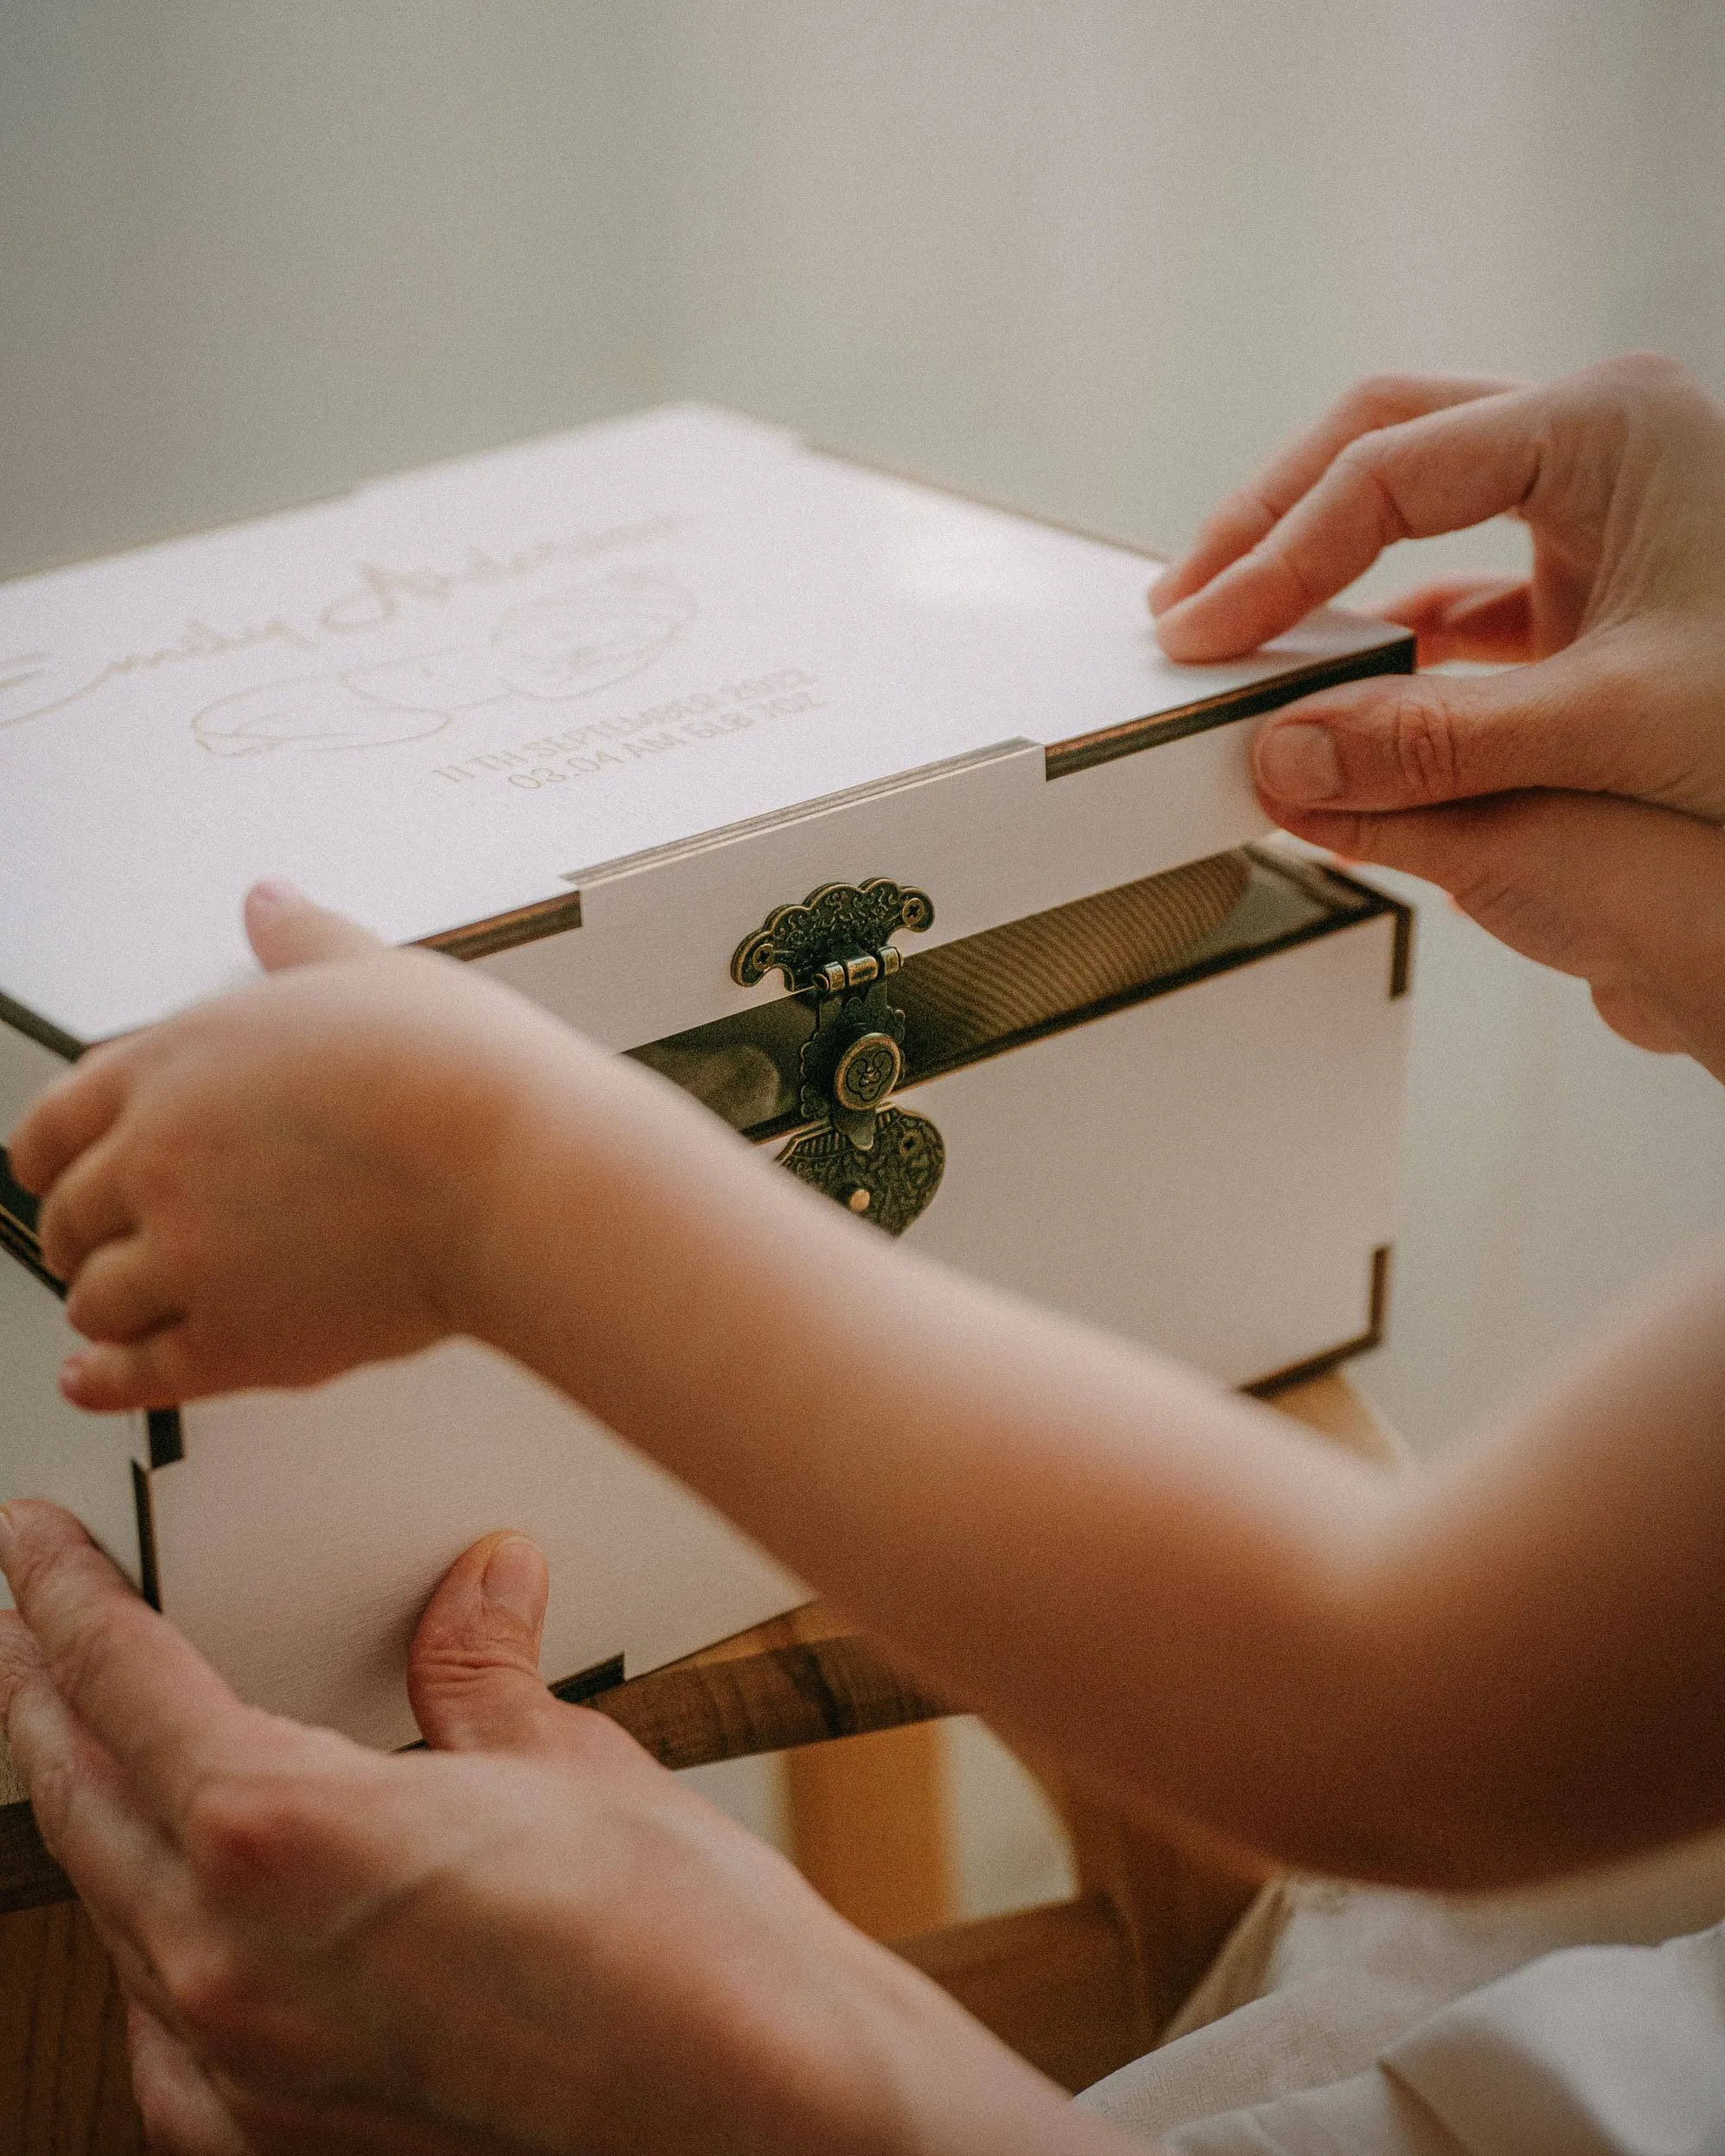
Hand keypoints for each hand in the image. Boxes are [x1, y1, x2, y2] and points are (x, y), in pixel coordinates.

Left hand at [0, 1504, 1094, 2155]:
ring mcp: (243, 2067)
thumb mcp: (565, 1760)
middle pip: (77, 1795)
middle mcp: (225, 1961)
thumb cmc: (676, 1944)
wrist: (757, 2108)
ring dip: (93, 1814)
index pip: (115, 1680)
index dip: (62, 1597)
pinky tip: (177, 1920)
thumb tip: (481, 1583)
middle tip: (34, 1625)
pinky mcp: (280, 2136)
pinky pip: (158, 2026)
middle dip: (45, 1696)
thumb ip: (481, 1670)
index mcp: (276, 1833)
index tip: (33, 1546)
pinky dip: (148, 1946)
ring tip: (99, 1748)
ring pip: (109, 1911)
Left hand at [4, 883, 620, 1411]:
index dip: (47, 1153)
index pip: (54, 1117)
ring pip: (94, 1299)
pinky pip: (140, 1375)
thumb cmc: (460, 1077)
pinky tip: (103, 1379)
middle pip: (67, 1212)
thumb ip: (303, 942)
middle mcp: (159, 1159)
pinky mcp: (234, 1340)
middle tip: (105, 1238)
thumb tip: (273, 905)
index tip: (51, 1169)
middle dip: (81, 1231)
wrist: (513, 1174)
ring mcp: (188, 1256)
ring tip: (128, 1305)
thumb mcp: (373, 973)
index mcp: (174, 1062)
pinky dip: (112, 1383)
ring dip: (104, 1305)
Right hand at [1150, 354, 1724, 1076]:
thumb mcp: (1610, 724)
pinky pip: (1456, 573)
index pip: (1387, 472)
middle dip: (1272, 523)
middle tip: (1189, 605)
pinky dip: (1382, 620)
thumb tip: (1284, 761)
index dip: (1275, 557)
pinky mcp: (1592, 566)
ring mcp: (1596, 497)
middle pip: (1383, 442)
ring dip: (1320, 566)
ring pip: (1412, 498)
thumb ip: (1435, 745)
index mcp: (1606, 428)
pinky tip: (1335, 675)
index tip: (1201, 635)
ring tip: (1236, 630)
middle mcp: (1596, 438)